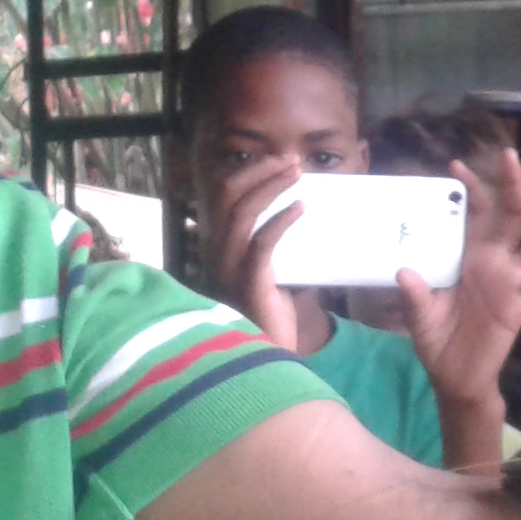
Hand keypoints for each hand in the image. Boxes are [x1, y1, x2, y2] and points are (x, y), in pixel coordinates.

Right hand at [202, 158, 304, 351]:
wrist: (269, 357)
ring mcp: (230, 268)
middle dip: (262, 172)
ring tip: (297, 173)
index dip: (250, 174)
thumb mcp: (272, 272)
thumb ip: (277, 246)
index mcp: (221, 248)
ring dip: (272, 186)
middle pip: (230, 197)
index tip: (280, 163)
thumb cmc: (274, 316)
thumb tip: (302, 213)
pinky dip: (281, 220)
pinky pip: (262, 242)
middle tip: (293, 162)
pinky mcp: (250, 283)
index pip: (225, 197)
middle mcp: (218, 254)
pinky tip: (301, 208)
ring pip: (243, 212)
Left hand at [398, 152, 520, 408]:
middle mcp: (496, 263)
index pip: (478, 213)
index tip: (455, 167)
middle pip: (514, 215)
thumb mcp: (420, 316)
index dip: (472, 189)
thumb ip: (415, 295)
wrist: (455, 379)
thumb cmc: (438, 341)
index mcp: (472, 257)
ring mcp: (513, 282)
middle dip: (514, 184)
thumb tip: (404, 271)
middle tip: (508, 155)